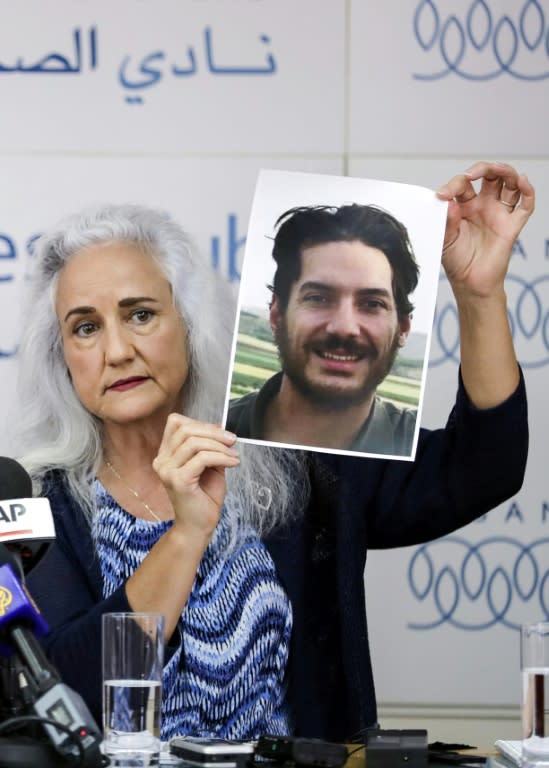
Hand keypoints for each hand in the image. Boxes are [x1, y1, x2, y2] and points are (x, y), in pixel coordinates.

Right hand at [152, 415, 238, 540]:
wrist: (199, 526)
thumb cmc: (204, 497)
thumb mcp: (210, 464)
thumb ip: (211, 445)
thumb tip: (220, 424)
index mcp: (165, 454)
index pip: (176, 423)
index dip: (200, 423)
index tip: (221, 433)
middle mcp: (162, 460)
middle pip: (186, 430)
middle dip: (213, 432)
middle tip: (232, 440)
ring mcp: (167, 470)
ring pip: (195, 443)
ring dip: (220, 446)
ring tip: (234, 455)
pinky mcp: (178, 480)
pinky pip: (202, 458)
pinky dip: (222, 457)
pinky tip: (233, 463)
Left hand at [436, 161, 534, 300]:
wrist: (470, 283)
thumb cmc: (456, 262)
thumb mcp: (445, 240)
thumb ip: (447, 221)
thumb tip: (449, 201)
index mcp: (464, 206)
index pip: (463, 185)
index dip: (453, 185)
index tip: (442, 195)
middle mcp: (483, 206)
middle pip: (489, 175)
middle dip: (482, 168)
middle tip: (470, 175)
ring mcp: (499, 213)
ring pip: (509, 183)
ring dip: (505, 171)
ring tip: (496, 169)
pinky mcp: (512, 225)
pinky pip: (525, 205)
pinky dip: (527, 190)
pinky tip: (522, 181)